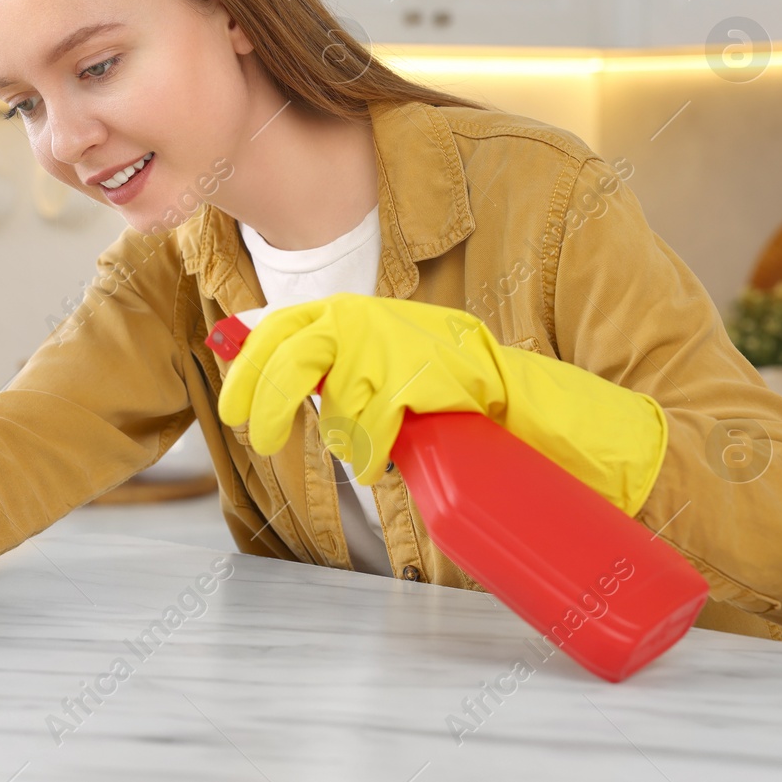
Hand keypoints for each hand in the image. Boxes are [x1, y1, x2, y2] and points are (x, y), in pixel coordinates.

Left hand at [216, 293, 667, 513]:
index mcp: (377, 321)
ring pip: (337, 385)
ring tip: (356, 455)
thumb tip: (297, 397)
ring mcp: (411, 347)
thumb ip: (353, 383)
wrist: (554, 414)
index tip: (227, 375)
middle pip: (300, 341)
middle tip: (254, 431)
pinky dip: (368, 443)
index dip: (256, 347)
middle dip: (265, 383)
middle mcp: (388, 324)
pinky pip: (377, 411)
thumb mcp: (401, 387)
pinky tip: (378, 460)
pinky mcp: (434, 376)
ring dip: (334, 428)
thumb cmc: (474, 409)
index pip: (298, 322)